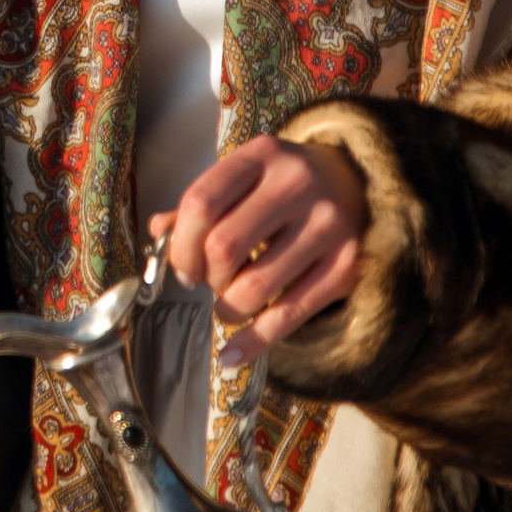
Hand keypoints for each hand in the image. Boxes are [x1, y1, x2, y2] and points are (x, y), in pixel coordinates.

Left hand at [153, 136, 366, 348]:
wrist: (355, 182)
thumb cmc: (280, 186)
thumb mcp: (243, 179)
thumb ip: (200, 205)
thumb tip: (157, 233)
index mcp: (261, 155)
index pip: (201, 203)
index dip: (180, 246)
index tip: (182, 269)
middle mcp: (296, 184)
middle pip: (224, 247)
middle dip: (206, 278)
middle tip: (207, 284)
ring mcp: (326, 225)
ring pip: (254, 287)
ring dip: (227, 309)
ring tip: (226, 307)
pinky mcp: (345, 265)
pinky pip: (290, 314)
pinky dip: (254, 342)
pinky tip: (231, 355)